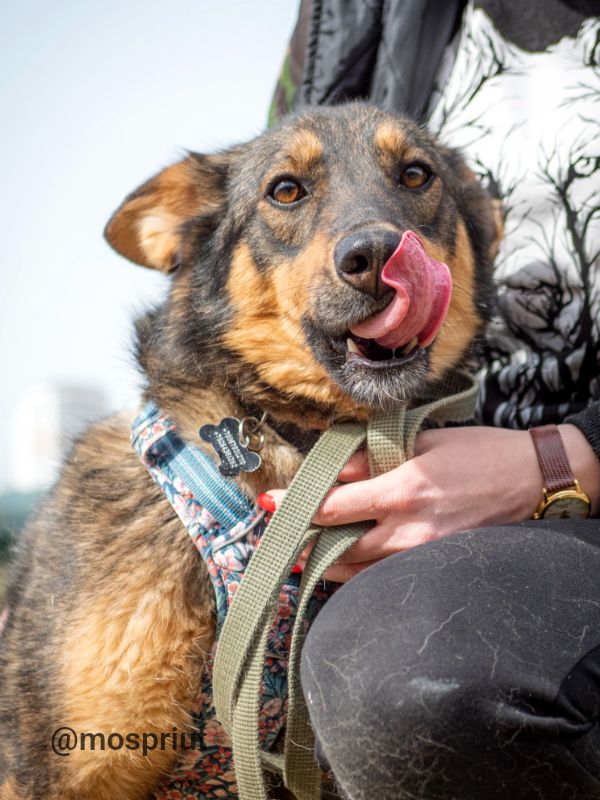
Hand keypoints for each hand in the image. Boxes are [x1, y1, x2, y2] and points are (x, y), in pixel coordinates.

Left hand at [261, 424, 599, 581]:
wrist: (532, 481)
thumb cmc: (479, 453)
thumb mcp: (422, 442)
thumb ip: (372, 458)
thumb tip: (332, 471)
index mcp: (401, 490)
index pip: (332, 506)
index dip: (294, 508)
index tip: (267, 504)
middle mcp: (406, 529)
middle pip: (335, 548)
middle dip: (298, 545)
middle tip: (271, 540)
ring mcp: (421, 554)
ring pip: (355, 571)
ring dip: (321, 564)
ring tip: (293, 557)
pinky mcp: (432, 565)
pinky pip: (382, 577)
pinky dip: (355, 573)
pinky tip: (338, 565)